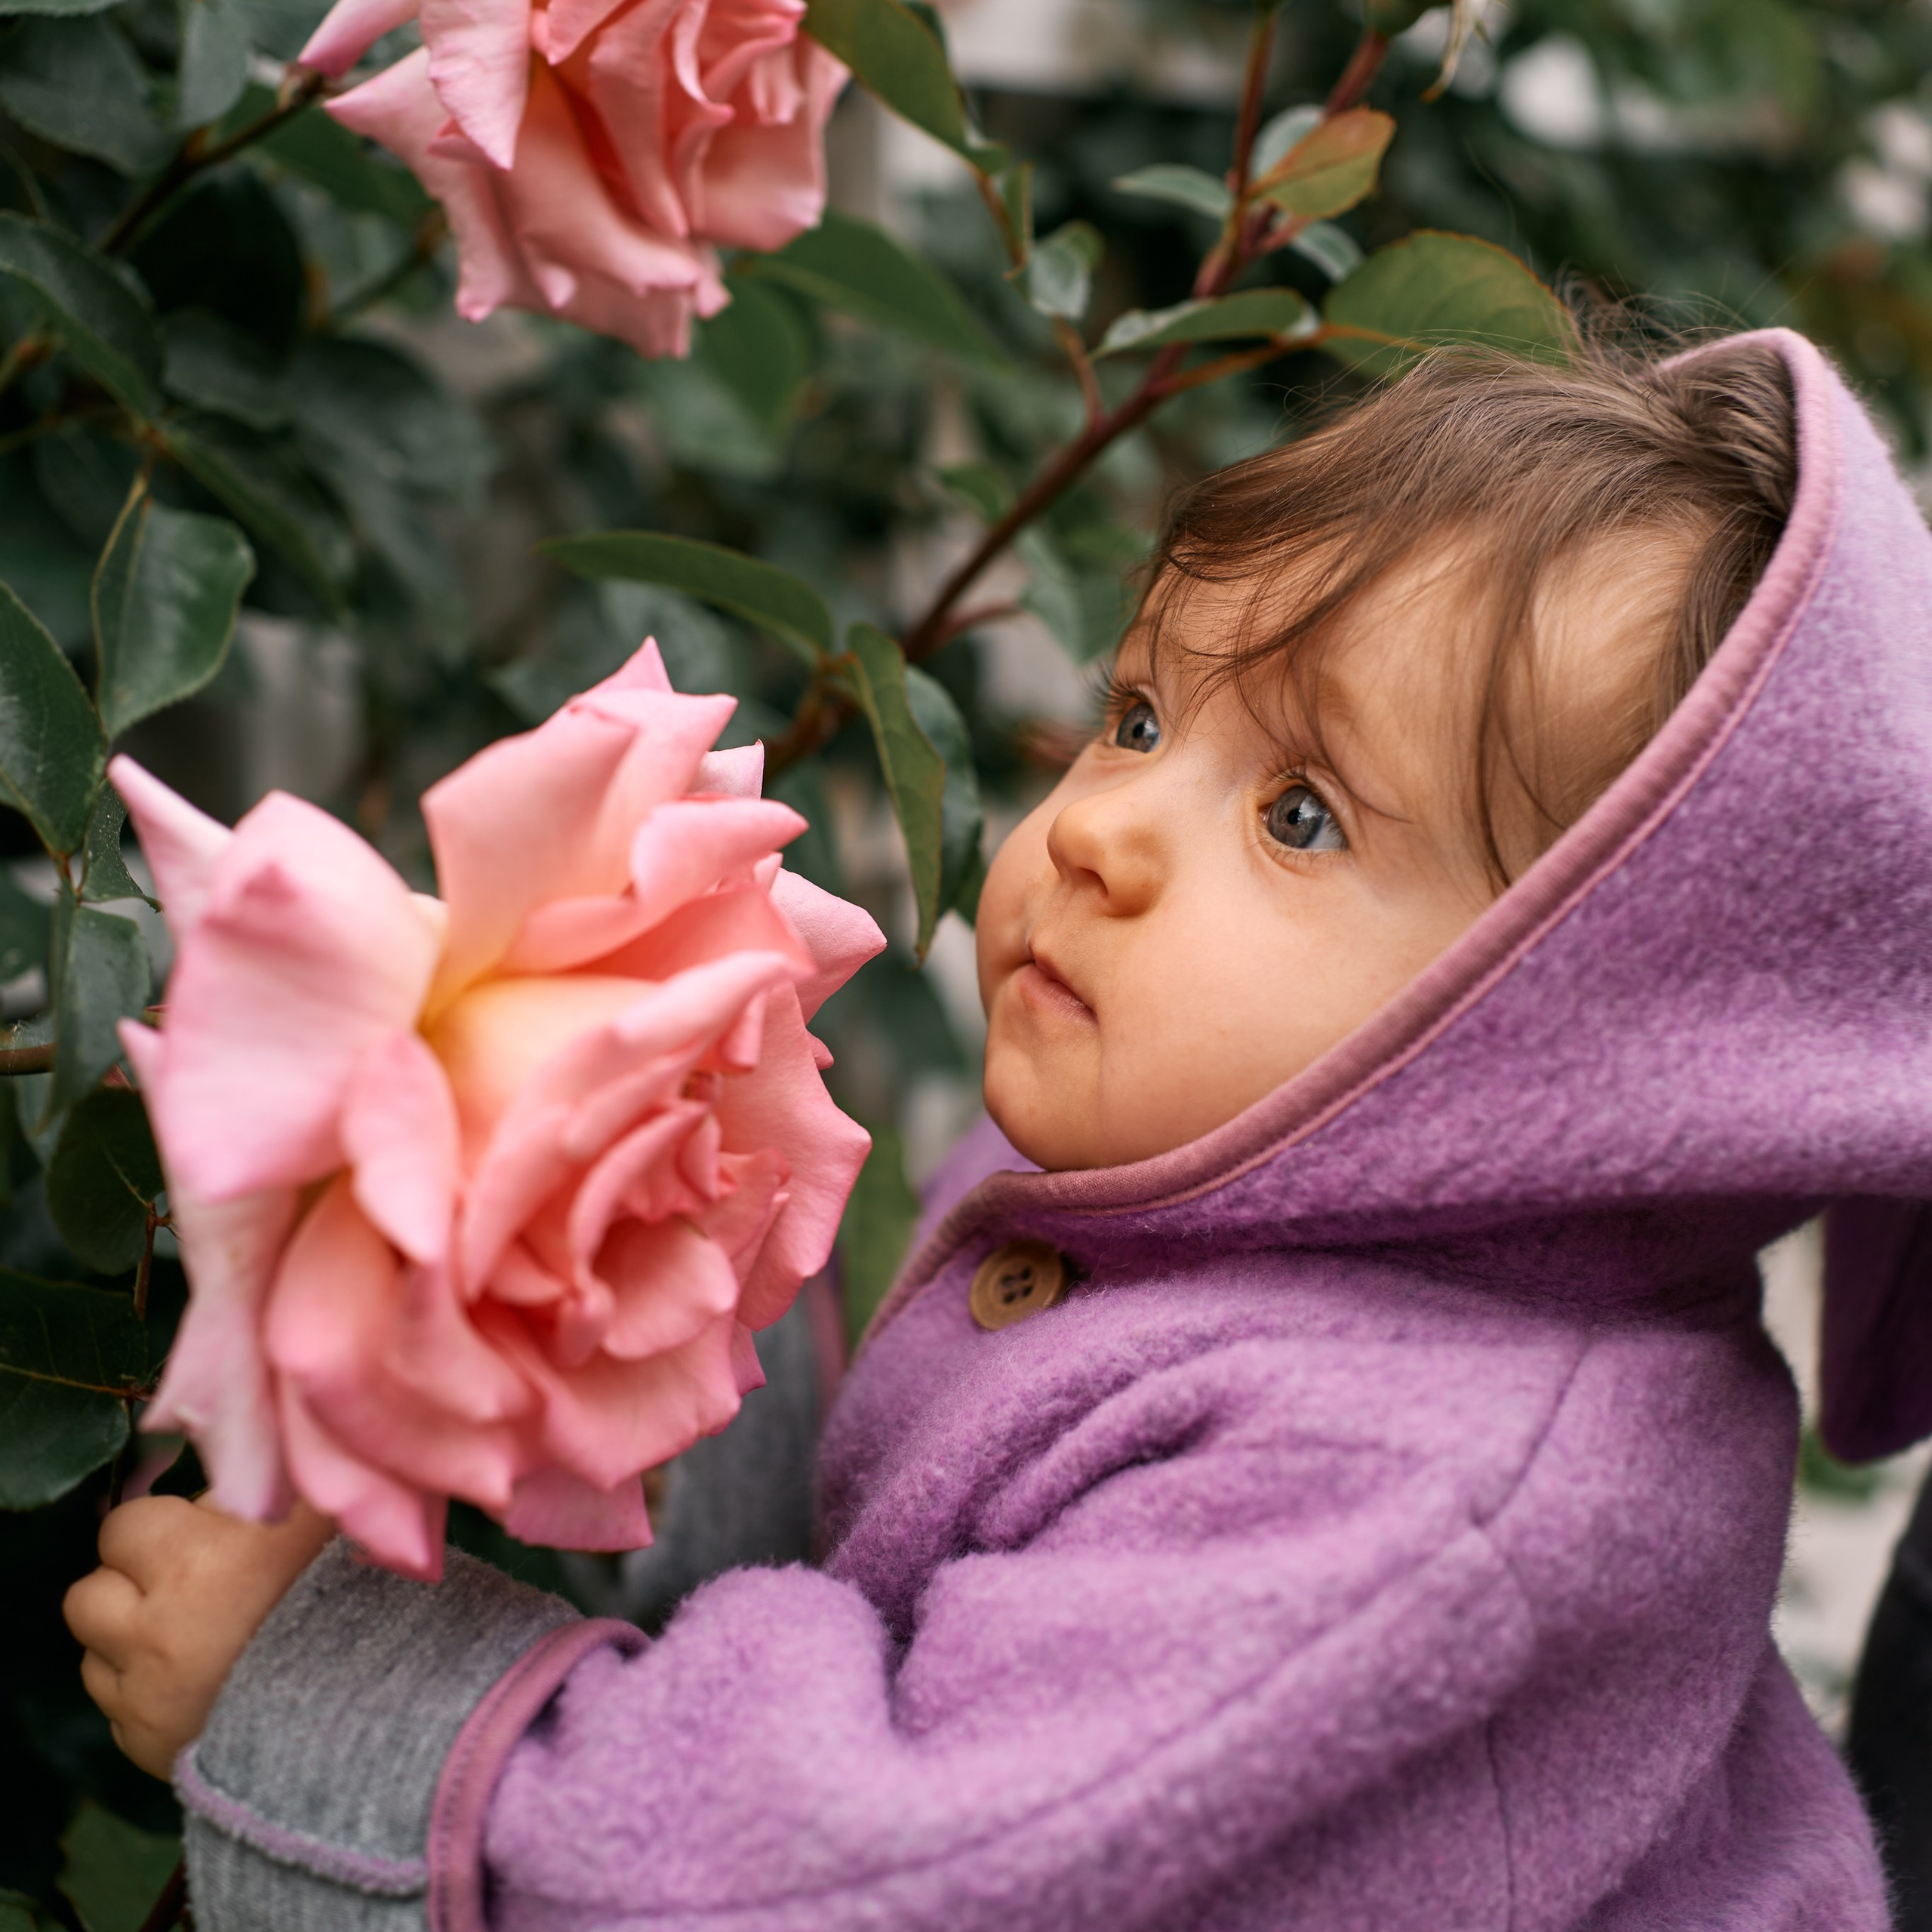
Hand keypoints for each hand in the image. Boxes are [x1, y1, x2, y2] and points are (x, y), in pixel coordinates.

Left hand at [63, 1494, 335, 1778]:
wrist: (365, 1707)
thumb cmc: (348, 1593)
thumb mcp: (319, 1515)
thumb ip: (269, 1478)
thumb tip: (226, 1469)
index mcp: (192, 1561)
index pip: (120, 1526)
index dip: (158, 1530)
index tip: (198, 1540)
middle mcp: (153, 1630)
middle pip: (87, 1595)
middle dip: (127, 1587)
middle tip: (183, 1589)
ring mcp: (144, 1696)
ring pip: (92, 1655)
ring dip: (128, 1642)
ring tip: (188, 1638)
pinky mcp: (146, 1748)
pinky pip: (116, 1712)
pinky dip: (146, 1695)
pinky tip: (198, 1685)